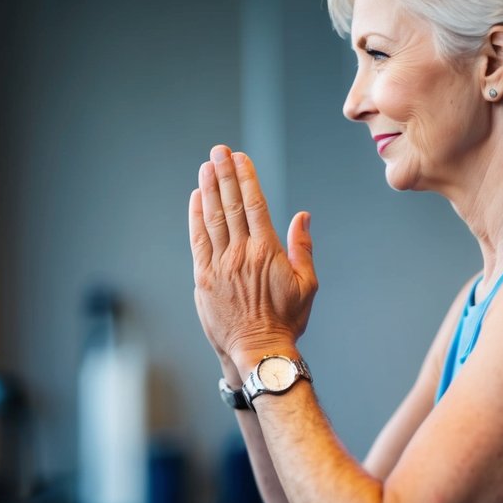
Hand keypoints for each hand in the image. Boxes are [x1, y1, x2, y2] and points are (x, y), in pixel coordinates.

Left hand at [189, 145, 316, 370]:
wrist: (258, 351)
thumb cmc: (286, 320)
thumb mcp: (306, 285)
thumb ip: (302, 248)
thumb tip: (302, 216)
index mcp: (268, 252)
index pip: (255, 204)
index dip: (247, 178)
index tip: (241, 158)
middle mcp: (241, 254)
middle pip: (232, 205)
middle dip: (225, 174)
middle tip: (219, 150)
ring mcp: (220, 265)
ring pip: (213, 219)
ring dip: (210, 189)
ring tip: (206, 166)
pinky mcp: (203, 278)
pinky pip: (198, 241)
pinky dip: (196, 218)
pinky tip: (196, 198)